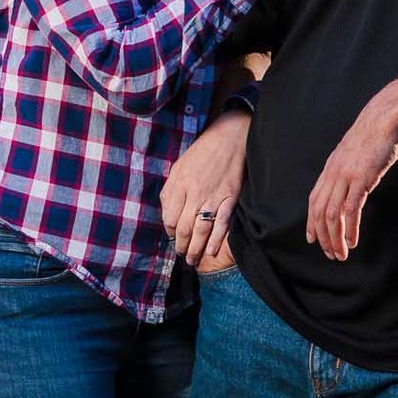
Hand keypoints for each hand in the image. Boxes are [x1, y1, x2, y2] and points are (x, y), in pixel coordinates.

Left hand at [161, 109, 250, 266]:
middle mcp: (194, 192)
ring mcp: (213, 197)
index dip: (169, 230)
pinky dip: (217, 240)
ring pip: (201, 230)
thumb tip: (166, 212)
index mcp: (179, 183)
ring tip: (193, 259)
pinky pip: (222, 224)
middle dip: (180, 245)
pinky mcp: (230, 198)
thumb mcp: (179, 166)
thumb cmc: (203, 152)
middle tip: (181, 254)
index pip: (169, 216)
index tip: (172, 236)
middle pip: (183, 227)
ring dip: (196, 248)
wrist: (230, 138)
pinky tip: (212, 251)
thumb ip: (171, 189)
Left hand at [305, 80, 397, 260]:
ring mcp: (346, 175)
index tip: (313, 239)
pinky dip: (350, 229)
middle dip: (323, 236)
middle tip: (330, 254)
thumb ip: (352, 170)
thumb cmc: (377, 134)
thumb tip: (354, 185)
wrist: (386, 116)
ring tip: (341, 254)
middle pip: (319, 211)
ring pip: (332, 214)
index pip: (314, 200)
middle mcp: (333, 172)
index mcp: (331, 167)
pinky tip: (352, 241)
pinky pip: (350, 209)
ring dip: (335, 238)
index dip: (312, 222)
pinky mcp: (361, 178)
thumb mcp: (357, 154)